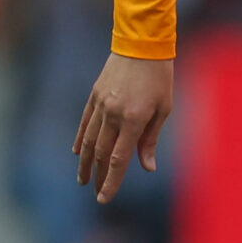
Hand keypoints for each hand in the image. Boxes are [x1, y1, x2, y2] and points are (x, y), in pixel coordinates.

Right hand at [73, 53, 174, 202]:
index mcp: (134, 119)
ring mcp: (101, 104)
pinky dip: (80, 139)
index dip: (111, 181)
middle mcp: (114, 114)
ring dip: (85, 163)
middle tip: (96, 192)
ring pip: (89, 140)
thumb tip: (146, 167)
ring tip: (83, 180)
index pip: (118, 159)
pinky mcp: (94, 95)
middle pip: (101, 153)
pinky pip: (85, 123)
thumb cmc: (159, 77)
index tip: (104, 198)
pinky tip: (78, 153)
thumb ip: (151, 139)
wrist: (142, 43)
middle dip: (98, 176)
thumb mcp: (164, 108)